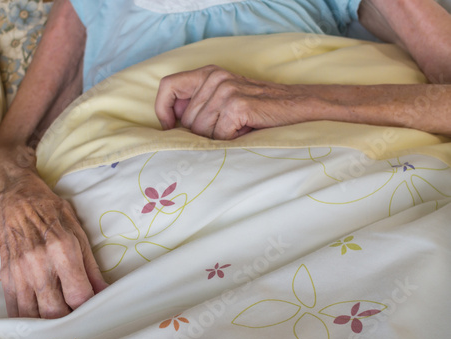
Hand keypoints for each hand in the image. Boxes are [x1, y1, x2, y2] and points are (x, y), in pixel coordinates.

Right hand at [0, 145, 107, 318]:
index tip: (97, 308)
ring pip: (34, 315)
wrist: (17, 200)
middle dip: (71, 320)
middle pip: (55, 311)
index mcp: (62, 249)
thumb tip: (104, 291)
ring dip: (51, 324)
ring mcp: (19, 272)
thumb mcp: (79, 232)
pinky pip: (16, 310)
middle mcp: (39, 263)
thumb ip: (91, 267)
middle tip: (82, 317)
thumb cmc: (53, 212)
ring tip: (64, 320)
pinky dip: (30, 320)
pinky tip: (42, 319)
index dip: (91, 307)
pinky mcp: (6, 277)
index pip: (79, 294)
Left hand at [155, 65, 312, 139]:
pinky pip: (219, 137)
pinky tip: (245, 132)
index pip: (168, 86)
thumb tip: (171, 124)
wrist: (297, 106)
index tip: (171, 128)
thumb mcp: (225, 98)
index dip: (163, 111)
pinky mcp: (237, 105)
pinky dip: (231, 142)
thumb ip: (199, 104)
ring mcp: (226, 90)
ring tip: (237, 130)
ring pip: (201, 131)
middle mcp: (215, 77)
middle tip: (226, 131)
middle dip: (201, 134)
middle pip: (186, 120)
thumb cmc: (259, 108)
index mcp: (208, 72)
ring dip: (218, 139)